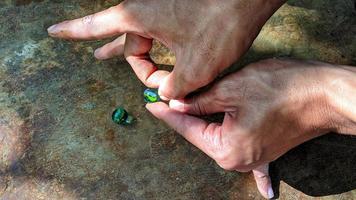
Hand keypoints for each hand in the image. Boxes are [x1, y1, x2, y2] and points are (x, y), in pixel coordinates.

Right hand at [47, 0, 284, 98]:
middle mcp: (145, 9)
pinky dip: (156, 46)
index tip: (52, 32)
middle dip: (139, 66)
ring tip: (104, 56)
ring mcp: (162, 8)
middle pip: (130, 44)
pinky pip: (157, 32)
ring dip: (139, 55)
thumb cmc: (221, 24)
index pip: (95, 26)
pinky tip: (153, 52)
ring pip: (143, 38)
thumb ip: (174, 88)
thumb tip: (165, 92)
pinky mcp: (177, 10)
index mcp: (138, 17)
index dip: (72, 31)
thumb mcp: (195, 68)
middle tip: (146, 79)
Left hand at [146, 58, 353, 197]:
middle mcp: (237, 159)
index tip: (151, 105)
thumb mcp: (231, 89)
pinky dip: (243, 154)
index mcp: (226, 148)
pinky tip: (263, 189)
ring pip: (218, 136)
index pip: (187, 129)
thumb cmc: (281, 89)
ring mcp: (252, 157)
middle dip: (186, 116)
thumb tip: (176, 104)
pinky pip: (245, 151)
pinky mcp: (264, 149)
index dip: (167, 115)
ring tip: (186, 106)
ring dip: (205, 121)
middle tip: (166, 100)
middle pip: (202, 134)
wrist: (325, 95)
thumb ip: (199, 101)